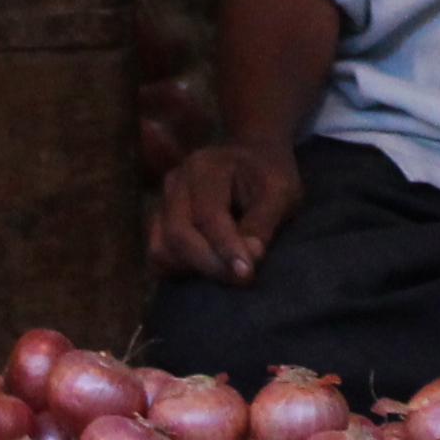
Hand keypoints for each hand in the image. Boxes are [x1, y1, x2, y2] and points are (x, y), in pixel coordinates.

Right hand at [150, 141, 303, 283]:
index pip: (208, 215)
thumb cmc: (268, 175)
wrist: (251, 160)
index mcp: (205, 168)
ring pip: (161, 249)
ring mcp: (162, 204)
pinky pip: (158, 256)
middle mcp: (175, 184)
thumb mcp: (280, 191)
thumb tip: (250, 257)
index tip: (247, 274)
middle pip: (177, 234)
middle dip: (209, 264)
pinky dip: (179, 271)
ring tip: (227, 275)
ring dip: (192, 270)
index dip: (226, 247)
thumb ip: (264, 222)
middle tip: (241, 279)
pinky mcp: (159, 224)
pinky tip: (208, 272)